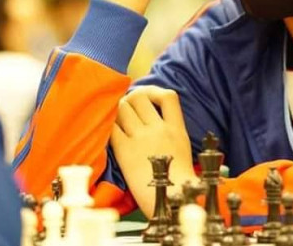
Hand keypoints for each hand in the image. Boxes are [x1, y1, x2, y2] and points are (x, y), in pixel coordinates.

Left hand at [110, 86, 196, 216]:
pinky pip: (112, 127)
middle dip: (130, 99)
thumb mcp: (183, 146)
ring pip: (123, 108)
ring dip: (118, 111)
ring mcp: (141, 138)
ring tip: (117, 120)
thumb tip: (155, 118)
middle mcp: (158, 129)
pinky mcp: (125, 151)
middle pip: (139, 97)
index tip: (148, 99)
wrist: (170, 199)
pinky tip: (110, 133)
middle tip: (126, 109)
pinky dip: (109, 126)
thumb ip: (171, 129)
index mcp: (176, 128)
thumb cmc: (178, 179)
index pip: (168, 96)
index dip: (154, 92)